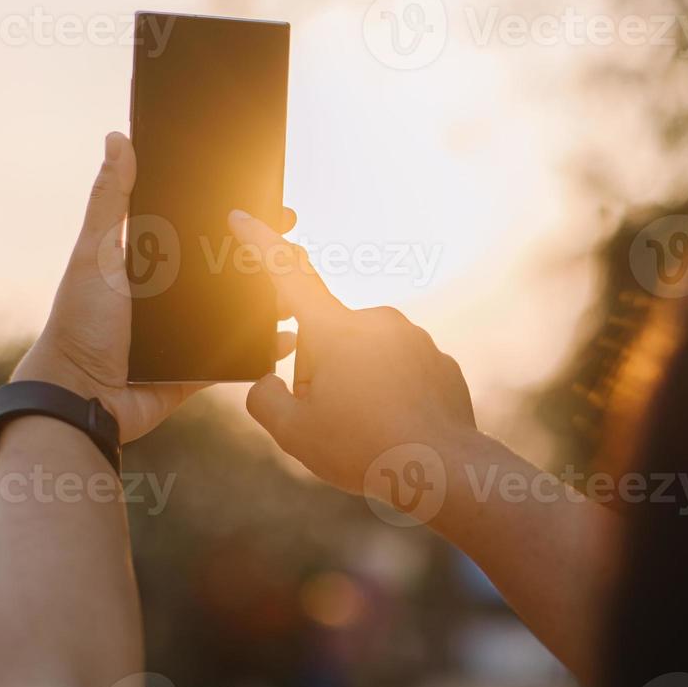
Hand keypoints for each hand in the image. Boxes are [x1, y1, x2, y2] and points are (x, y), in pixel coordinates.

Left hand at [15, 132, 295, 442]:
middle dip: (268, 254)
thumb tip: (116, 138)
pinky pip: (245, 353)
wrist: (82, 395)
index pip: (205, 229)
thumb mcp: (96, 251)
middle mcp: (178, 293)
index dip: (239, 216)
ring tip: (302, 286)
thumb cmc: (81, 321)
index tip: (272, 202)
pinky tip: (291, 333)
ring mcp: (194, 330)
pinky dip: (269, 345)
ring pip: (245, 309)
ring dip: (275, 297)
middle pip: (232, 267)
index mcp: (156, 261)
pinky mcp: (204, 365)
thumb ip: (110, 199)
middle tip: (296, 243)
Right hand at [227, 210, 477, 496]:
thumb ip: (264, 399)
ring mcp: (413, 338)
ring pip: (364, 356)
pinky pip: (399, 371)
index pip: (288, 276)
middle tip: (333, 417)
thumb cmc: (363, 449)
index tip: (243, 218)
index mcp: (336, 329)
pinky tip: (396, 426)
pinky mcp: (439, 359)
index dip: (260, 246)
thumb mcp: (293, 433)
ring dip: (356, 383)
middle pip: (327, 338)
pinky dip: (391, 393)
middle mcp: (377, 321)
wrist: (444, 469)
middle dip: (320, 370)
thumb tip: (268, 383)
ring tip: (368, 428)